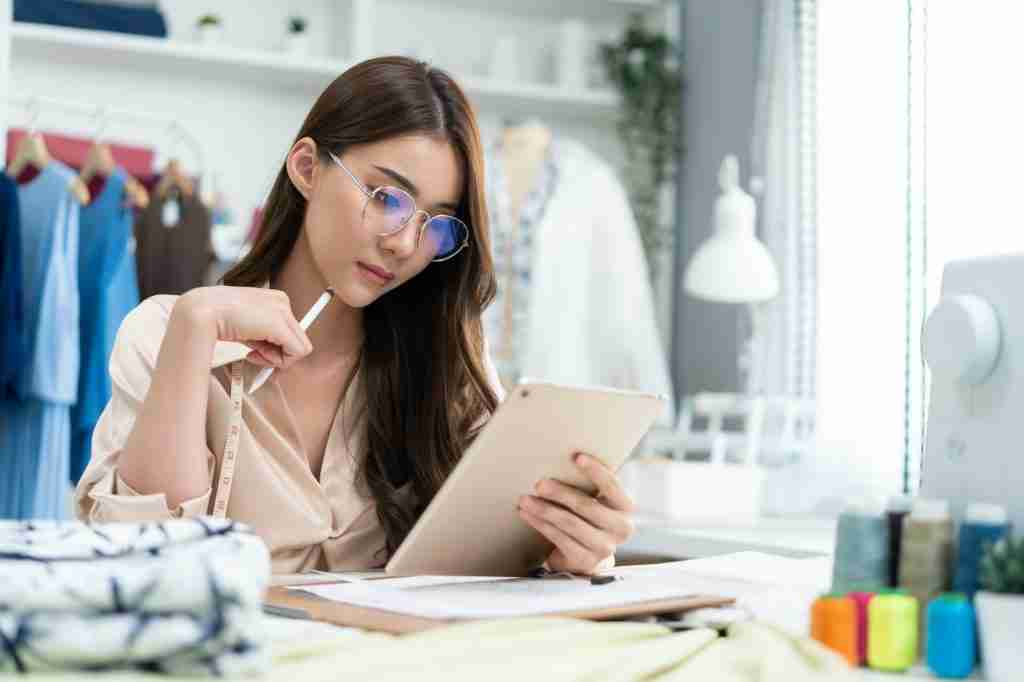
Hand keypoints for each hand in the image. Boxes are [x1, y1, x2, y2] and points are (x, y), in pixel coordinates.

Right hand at [175, 285, 313, 369]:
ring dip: (276, 358)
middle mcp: (283, 301)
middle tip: (253, 354)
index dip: (276, 347)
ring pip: (300, 348)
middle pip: (297, 339)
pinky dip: (278, 361)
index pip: (289, 330)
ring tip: (251, 352)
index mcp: (275, 299)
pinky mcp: (280, 324)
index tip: (256, 352)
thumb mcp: (246, 327)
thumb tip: (277, 356)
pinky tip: (253, 354)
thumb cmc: (218, 319)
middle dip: (277, 354)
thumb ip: (263, 337)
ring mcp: (283, 311)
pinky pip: (296, 352)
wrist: (201, 310)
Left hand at [518, 453, 634, 574]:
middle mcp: (621, 528)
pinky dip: (540, 524)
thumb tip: (560, 461)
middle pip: (586, 506)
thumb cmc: (588, 518)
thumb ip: (588, 486)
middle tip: (539, 484)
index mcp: (625, 507)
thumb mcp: (596, 502)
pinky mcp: (586, 560)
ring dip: (544, 509)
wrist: (588, 557)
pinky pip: (559, 538)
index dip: (596, 471)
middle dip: (560, 493)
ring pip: (569, 523)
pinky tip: (527, 515)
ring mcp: (604, 547)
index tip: (577, 457)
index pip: (611, 486)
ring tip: (525, 500)